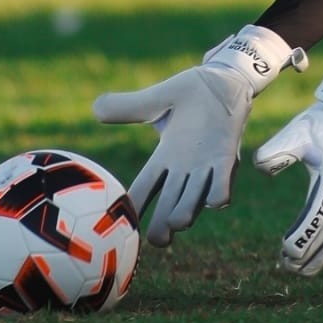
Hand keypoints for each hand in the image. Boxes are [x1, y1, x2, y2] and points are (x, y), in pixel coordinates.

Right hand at [93, 25, 305, 246]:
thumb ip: (128, 106)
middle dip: (162, 225)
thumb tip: (94, 106)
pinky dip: (219, 194)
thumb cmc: (192, 93)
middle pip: (168, 205)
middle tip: (156, 241)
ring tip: (179, 223)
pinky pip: (222, 184)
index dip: (133, 205)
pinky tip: (215, 200)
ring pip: (194, 201)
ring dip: (187, 212)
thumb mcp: (156, 100)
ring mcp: (206, 167)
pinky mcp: (227, 158)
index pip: (144, 187)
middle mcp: (184, 168)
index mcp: (164, 156)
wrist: (226, 81)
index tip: (118, 224)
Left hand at [253, 55, 322, 275]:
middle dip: (306, 255)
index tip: (283, 251)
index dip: (301, 239)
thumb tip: (260, 168)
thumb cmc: (317, 125)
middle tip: (285, 265)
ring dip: (320, 257)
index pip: (317, 219)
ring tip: (298, 268)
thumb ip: (276, 150)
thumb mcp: (295, 132)